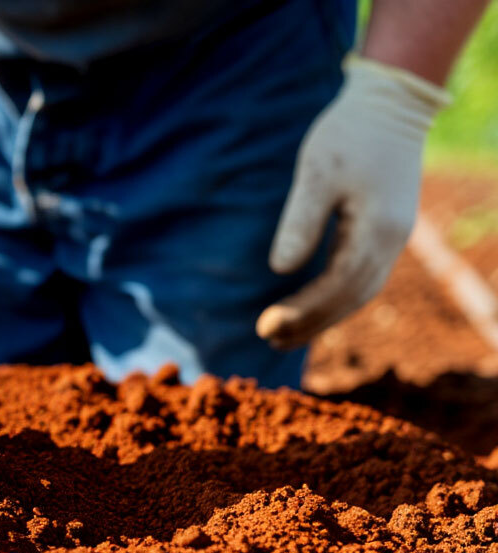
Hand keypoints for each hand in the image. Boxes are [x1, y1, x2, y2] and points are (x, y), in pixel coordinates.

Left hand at [257, 55, 448, 349]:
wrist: (390, 106)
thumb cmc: (348, 134)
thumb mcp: (317, 173)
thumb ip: (300, 221)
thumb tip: (280, 269)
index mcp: (377, 229)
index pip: (339, 285)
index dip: (303, 310)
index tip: (267, 325)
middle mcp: (392, 240)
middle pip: (352, 298)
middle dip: (311, 322)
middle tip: (268, 338)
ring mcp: (393, 237)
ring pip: (360, 292)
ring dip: (323, 317)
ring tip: (283, 335)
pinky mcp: (385, 231)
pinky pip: (362, 277)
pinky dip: (335, 298)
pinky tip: (309, 308)